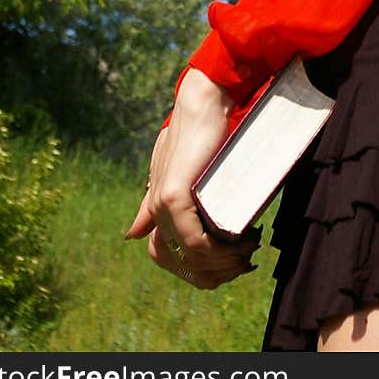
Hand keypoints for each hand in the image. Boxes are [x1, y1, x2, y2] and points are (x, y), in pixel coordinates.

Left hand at [124, 69, 261, 289]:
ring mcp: (162, 205)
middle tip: (243, 264)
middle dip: (215, 272)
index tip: (228, 265)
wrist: (202, 105)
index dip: (195, 270)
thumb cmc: (196, 133)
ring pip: (191, 257)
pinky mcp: (174, 197)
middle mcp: (155, 210)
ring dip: (223, 264)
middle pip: (182, 263)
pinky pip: (194, 242)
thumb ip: (152, 203)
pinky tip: (239, 247)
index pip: (166, 257)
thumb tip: (131, 235)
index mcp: (154, 208)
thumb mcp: (173, 171)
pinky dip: (218, 252)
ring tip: (248, 254)